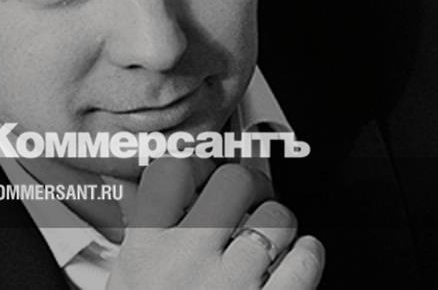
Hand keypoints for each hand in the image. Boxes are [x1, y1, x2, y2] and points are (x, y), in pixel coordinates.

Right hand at [107, 157, 324, 288]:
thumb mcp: (130, 280)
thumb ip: (144, 231)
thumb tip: (146, 183)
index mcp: (146, 250)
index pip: (172, 167)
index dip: (194, 161)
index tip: (204, 168)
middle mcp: (188, 262)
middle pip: (235, 180)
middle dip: (248, 187)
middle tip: (245, 201)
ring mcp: (231, 286)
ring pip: (276, 216)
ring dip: (280, 224)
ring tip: (267, 241)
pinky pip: (305, 260)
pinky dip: (308, 255)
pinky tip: (295, 262)